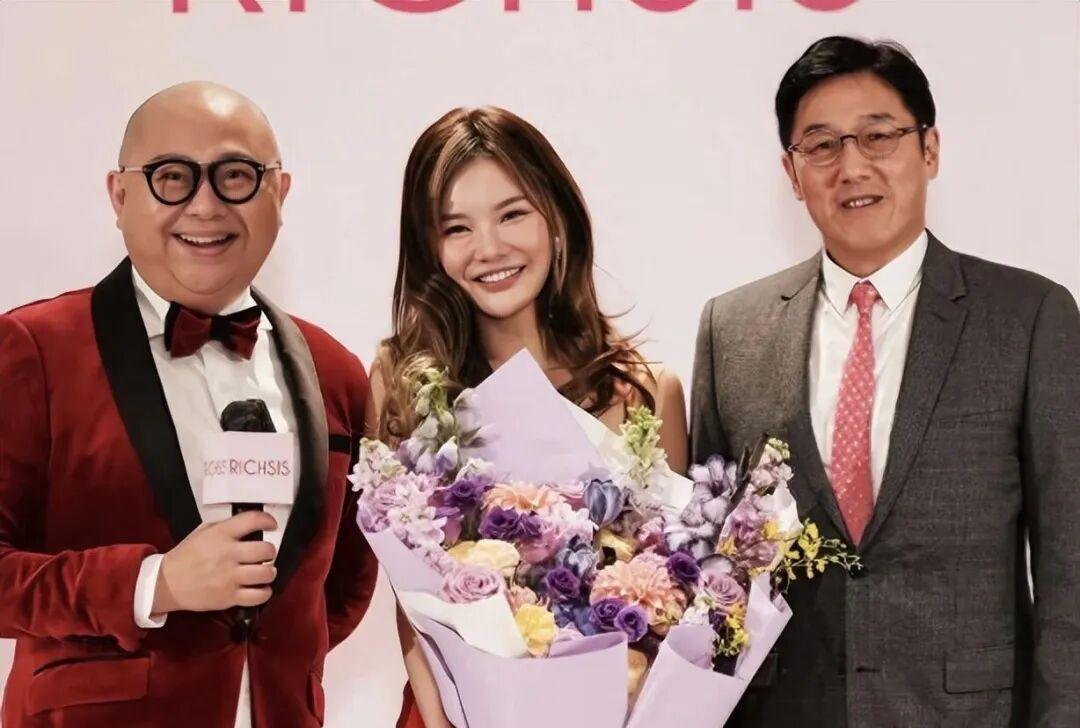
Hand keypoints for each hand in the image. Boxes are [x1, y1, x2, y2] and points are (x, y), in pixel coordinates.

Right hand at [153, 510, 277, 613]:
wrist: (167, 583)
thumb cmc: (186, 556)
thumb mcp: (203, 532)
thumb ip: (226, 527)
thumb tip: (250, 526)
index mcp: (221, 535)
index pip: (253, 520)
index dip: (268, 520)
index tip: (272, 525)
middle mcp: (228, 554)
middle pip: (266, 550)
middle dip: (270, 552)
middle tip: (265, 555)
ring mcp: (229, 577)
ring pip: (266, 573)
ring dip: (269, 572)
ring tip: (264, 572)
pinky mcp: (228, 597)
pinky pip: (258, 596)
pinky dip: (264, 592)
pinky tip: (259, 588)